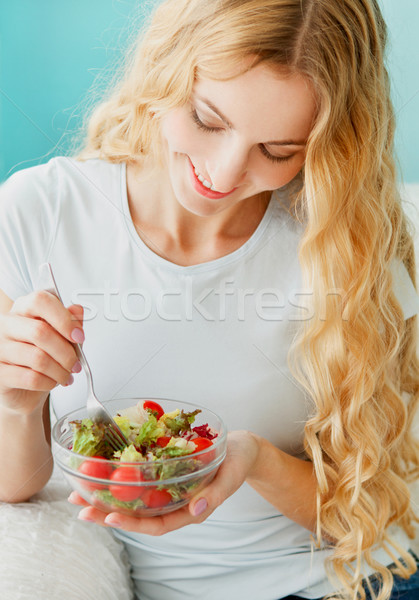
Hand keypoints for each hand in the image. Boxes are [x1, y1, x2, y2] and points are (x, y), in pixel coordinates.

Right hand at [0, 290, 83, 414]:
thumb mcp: (62, 337)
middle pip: (40, 331)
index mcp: (23, 309)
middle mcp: (7, 325)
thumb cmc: (42, 357)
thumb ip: (71, 322)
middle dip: (66, 352)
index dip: (63, 318)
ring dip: (60, 370)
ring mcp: (0, 349)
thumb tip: (77, 310)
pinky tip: (52, 381)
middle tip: (76, 363)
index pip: (40, 301)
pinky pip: (31, 378)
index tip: (78, 336)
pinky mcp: (0, 373)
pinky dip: (49, 382)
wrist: (23, 387)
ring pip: (38, 358)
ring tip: (66, 375)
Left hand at [68, 430, 259, 534]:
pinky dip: (122, 474)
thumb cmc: (239, 461)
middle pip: (138, 513)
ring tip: (80, 490)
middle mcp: (175, 501)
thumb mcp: (231, 477)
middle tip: (80, 505)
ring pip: (135, 497)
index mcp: (190, 509)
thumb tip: (195, 510)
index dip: (132, 523)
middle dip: (107, 511)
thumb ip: (214, 495)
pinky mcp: (166, 470)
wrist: (243, 447)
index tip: (109, 516)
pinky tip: (104, 468)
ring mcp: (169, 487)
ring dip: (108, 495)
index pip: (157, 524)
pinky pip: (141, 476)